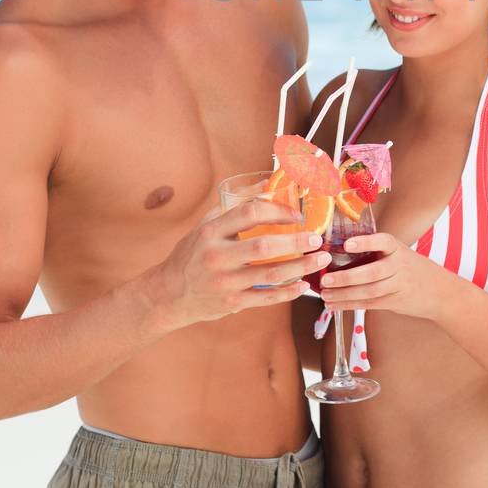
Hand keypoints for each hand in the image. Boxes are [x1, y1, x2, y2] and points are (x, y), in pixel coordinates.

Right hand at [149, 201, 330, 330]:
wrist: (168, 294)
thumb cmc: (191, 255)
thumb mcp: (205, 226)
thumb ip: (233, 207)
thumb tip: (268, 184)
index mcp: (211, 232)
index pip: (249, 214)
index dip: (277, 211)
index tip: (296, 215)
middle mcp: (217, 256)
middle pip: (264, 246)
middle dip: (296, 242)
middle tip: (316, 239)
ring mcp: (225, 282)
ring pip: (270, 274)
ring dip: (300, 267)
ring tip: (319, 259)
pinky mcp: (231, 303)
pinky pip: (266, 297)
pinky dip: (288, 292)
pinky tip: (303, 285)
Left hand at [318, 232, 448, 320]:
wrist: (441, 292)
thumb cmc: (413, 269)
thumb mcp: (401, 254)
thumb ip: (379, 254)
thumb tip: (341, 253)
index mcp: (398, 249)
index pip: (383, 242)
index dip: (366, 242)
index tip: (347, 244)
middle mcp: (400, 266)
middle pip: (372, 272)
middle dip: (347, 277)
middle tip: (325, 279)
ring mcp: (399, 285)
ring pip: (369, 291)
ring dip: (344, 294)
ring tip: (325, 295)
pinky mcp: (396, 301)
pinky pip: (370, 304)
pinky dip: (350, 305)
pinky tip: (334, 305)